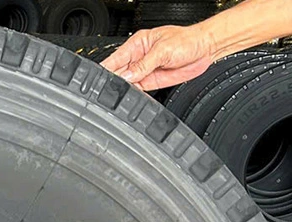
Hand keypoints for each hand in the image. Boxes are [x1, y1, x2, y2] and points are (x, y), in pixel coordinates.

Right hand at [101, 25, 215, 90]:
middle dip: (112, 82)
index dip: (106, 70)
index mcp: (137, 44)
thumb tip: (127, 76)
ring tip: (120, 96)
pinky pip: (136, 91)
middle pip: (117, 73)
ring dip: (122, 90)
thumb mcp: (163, 50)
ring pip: (125, 84)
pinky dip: (132, 96)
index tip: (99, 80)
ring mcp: (143, 71)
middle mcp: (137, 58)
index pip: (115, 59)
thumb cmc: (187, 40)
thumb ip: (144, 65)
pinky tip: (131, 98)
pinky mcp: (150, 81)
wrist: (205, 49)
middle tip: (109, 91)